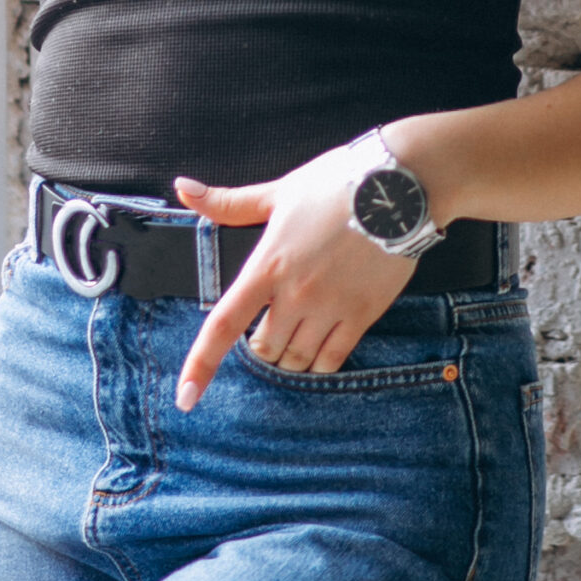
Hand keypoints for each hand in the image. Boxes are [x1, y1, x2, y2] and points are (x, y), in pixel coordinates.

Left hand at [171, 145, 414, 409]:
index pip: (224, 324)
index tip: (185, 396)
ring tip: (295, 333)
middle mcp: (295, 294)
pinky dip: (320, 362)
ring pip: (296, 360)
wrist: (397, 189)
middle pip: (263, 350)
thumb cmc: (335, 184)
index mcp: (267, 265)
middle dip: (260, 345)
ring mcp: (330, 307)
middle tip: (268, 327)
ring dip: (289, 355)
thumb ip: (228, 202)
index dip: (201, 364)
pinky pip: (332, 359)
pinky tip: (320, 346)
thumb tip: (184, 188)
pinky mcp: (361, 315)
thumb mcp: (278, 192)